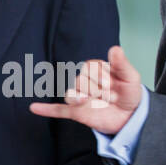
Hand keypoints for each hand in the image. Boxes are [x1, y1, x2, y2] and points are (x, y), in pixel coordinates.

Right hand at [28, 45, 144, 135]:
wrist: (130, 116)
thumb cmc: (129, 93)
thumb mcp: (131, 78)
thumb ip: (122, 64)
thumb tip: (116, 48)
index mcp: (95, 70)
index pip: (90, 67)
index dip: (101, 76)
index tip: (113, 84)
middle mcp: (85, 82)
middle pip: (80, 80)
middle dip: (96, 90)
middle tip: (111, 97)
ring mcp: (80, 96)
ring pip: (71, 94)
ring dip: (79, 98)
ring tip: (90, 101)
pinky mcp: (77, 112)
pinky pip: (59, 110)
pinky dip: (47, 109)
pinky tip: (34, 108)